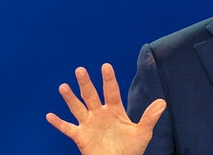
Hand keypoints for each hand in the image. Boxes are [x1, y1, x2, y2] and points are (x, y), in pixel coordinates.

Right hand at [46, 63, 165, 154]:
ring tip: (63, 87)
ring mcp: (89, 124)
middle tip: (80, 70)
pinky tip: (49, 116)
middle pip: (91, 95)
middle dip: (86, 83)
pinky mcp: (81, 137)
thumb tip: (162, 102)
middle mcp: (100, 113)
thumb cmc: (131, 148)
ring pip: (77, 108)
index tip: (105, 66)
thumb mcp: (143, 132)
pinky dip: (59, 123)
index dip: (108, 79)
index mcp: (115, 110)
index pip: (111, 91)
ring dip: (70, 98)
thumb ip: (150, 117)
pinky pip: (68, 128)